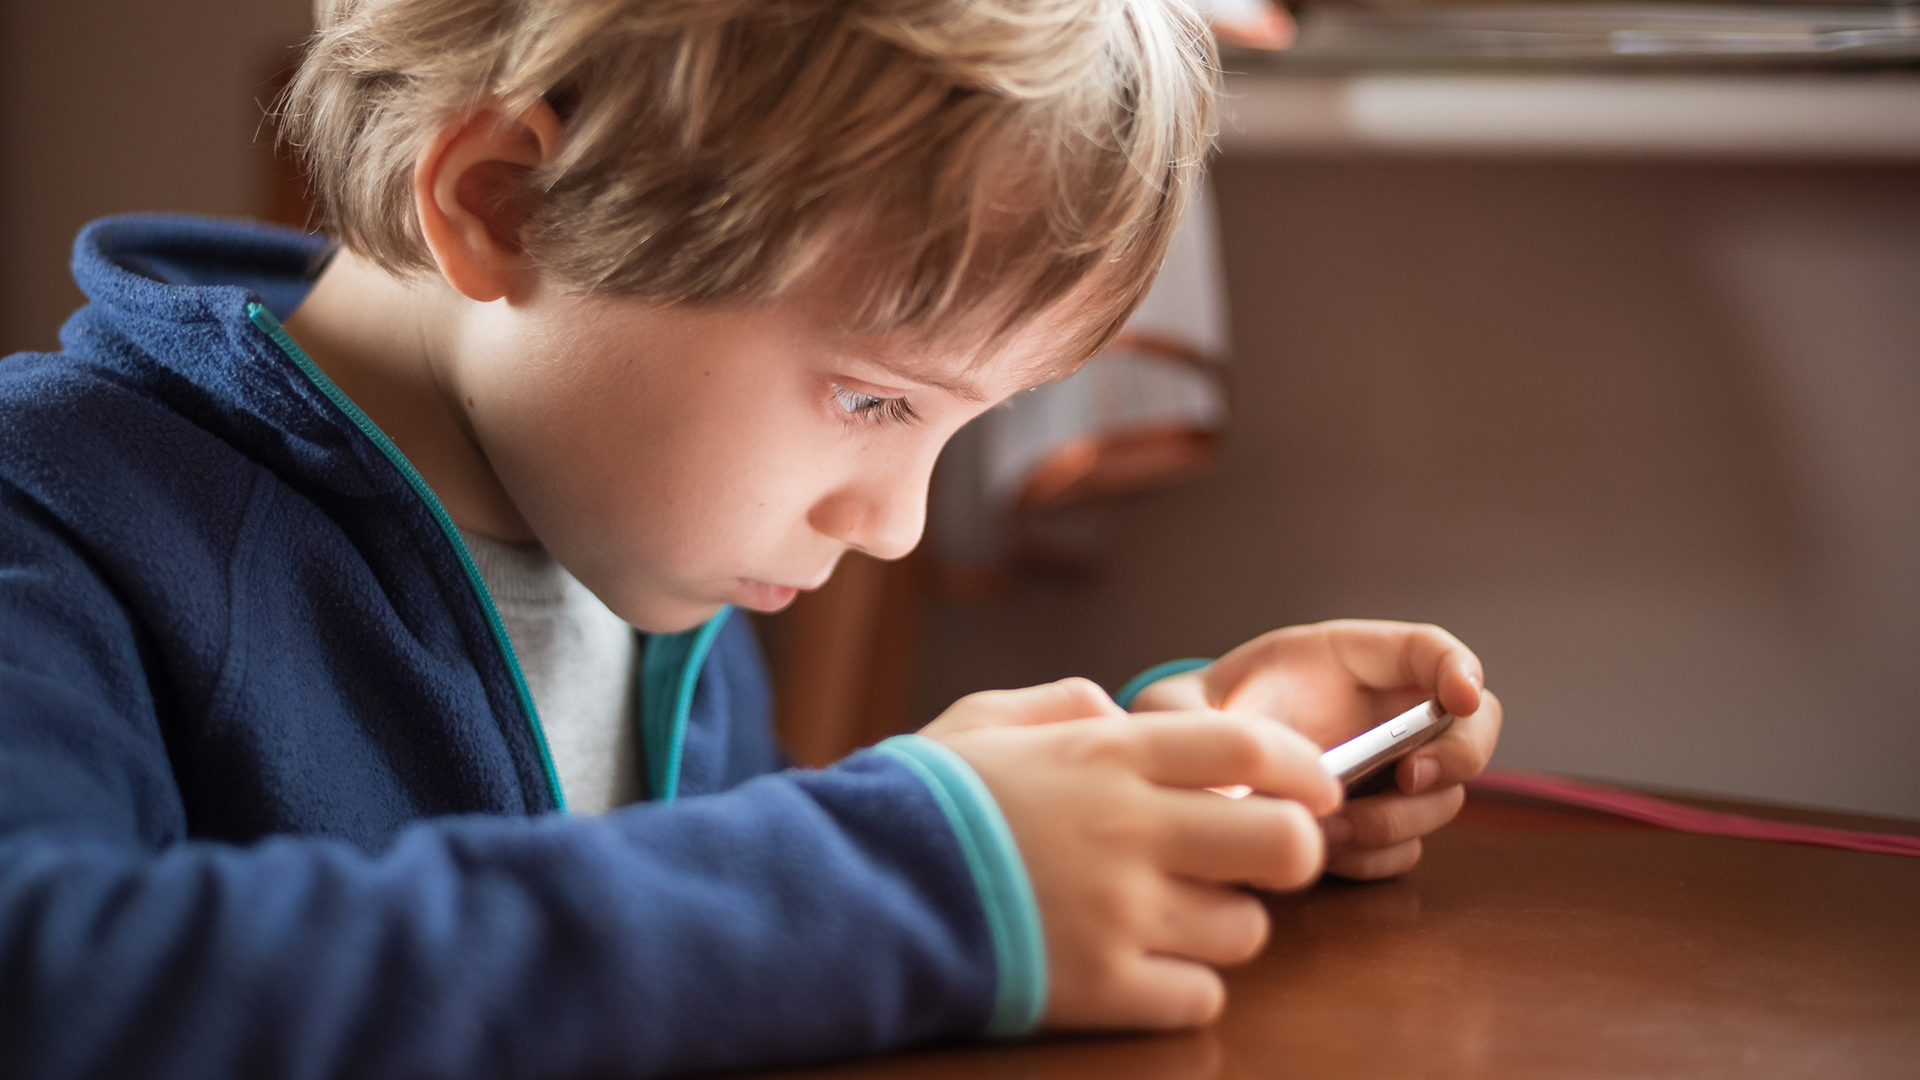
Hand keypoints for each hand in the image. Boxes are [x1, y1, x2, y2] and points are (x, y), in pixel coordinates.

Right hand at [921, 679, 1341, 1028]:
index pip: (1250, 745)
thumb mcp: (982, 719)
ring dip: (1223, 922)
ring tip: (1174, 915)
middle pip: (1284, 843)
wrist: (854, 890)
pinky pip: (1201, 995)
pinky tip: (1142, 965)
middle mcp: (1131, 829)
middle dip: (1289, 850)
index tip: (1316, 785)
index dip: (1303, 766)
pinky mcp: (1104, 989)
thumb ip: (1062, 704)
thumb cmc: (919, 799)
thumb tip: (1116, 709)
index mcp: (1107, 754)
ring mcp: (1122, 914)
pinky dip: (1184, 984)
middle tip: (1254, 858)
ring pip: (1248, 928)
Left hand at [1125, 621, 1502, 879]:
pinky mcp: (1374, 821)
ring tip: (1330, 829)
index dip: (1459, 668)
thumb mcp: (1178, 705)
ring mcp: (1386, 772)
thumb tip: (1220, 775)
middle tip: (1407, 779)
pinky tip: (1328, 852)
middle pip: (1470, 729)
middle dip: (1455, 756)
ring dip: (1400, 819)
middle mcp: (1382, 714)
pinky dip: (1378, 855)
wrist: (1188, 769)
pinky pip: (1406, 846)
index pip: (1431, 649)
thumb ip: (1189, 719)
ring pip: (1442, 797)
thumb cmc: (1193, 719)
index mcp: (1349, 660)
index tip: (1459, 697)